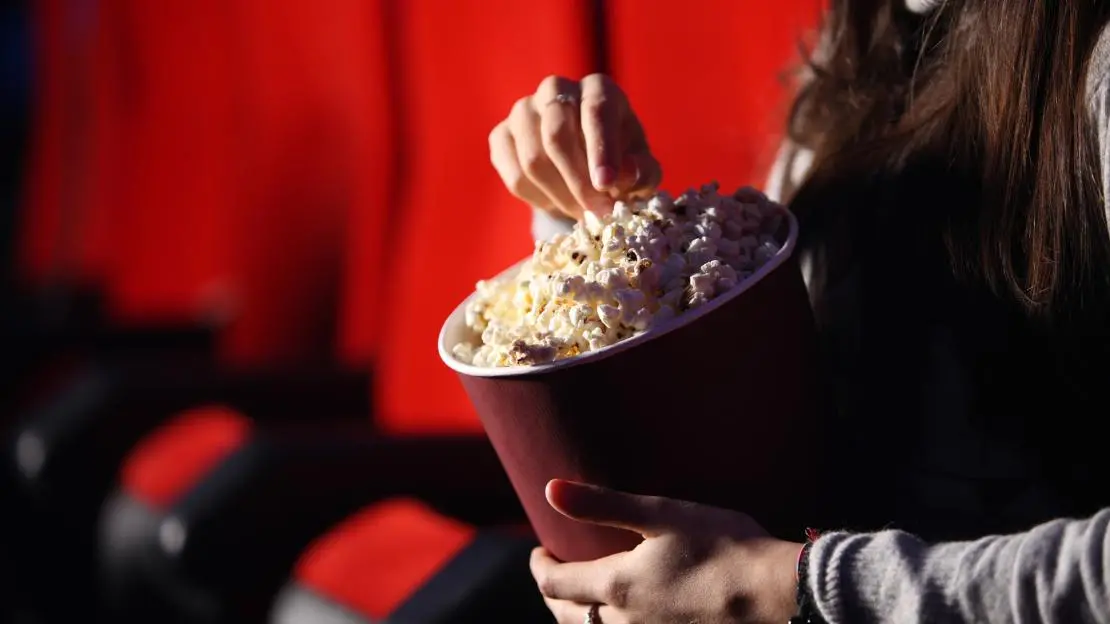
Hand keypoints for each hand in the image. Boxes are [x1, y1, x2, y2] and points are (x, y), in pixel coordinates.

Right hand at [489, 74, 661, 219]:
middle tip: (598, 213)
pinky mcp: (501, 136)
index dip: (601, 150)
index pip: (595, 111)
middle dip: (578, 182)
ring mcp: (522, 110)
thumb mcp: (641, 168)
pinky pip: (514, 176)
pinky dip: (538, 199)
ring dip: (560, 196)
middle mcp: (556, 89)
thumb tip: (626, 174)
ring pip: (532, 159)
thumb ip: (642, 171)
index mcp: (597, 88)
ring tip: (582, 211)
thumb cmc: (620, 161)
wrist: (583, 165)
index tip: (607, 185)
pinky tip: (557, 202)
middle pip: (556, 135)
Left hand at [530, 480, 800, 623]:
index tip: (538, 551)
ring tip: (584, 603)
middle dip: (555, 597)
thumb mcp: (661, 515)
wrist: (777, 596)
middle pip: (569, 619)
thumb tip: (550, 490)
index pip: (555, 584)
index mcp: (616, 586)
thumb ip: (602, 504)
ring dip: (580, 620)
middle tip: (553, 578)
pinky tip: (629, 620)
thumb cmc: (723, 547)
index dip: (539, 567)